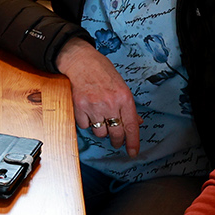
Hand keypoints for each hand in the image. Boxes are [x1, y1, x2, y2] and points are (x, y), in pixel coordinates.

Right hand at [56, 38, 139, 154]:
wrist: (80, 61)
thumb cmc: (102, 71)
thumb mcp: (121, 86)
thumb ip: (128, 106)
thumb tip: (136, 123)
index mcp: (124, 97)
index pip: (131, 126)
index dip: (133, 142)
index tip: (133, 152)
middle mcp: (110, 103)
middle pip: (116, 133)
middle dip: (117, 140)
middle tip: (116, 141)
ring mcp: (93, 106)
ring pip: (100, 132)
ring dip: (101, 129)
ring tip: (99, 117)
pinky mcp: (79, 107)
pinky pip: (85, 126)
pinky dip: (87, 122)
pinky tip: (88, 111)